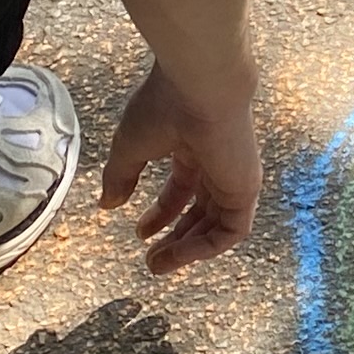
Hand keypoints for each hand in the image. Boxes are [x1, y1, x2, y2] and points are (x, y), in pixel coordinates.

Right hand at [98, 60, 261, 273]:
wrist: (200, 88)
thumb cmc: (163, 107)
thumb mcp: (130, 147)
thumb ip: (120, 176)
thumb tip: (107, 205)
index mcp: (193, 147)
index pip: (181, 188)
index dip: (161, 214)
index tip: (139, 233)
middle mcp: (216, 163)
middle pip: (201, 210)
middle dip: (176, 237)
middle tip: (152, 260)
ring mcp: (234, 177)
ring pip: (217, 225)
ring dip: (188, 250)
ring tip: (158, 265)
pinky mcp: (246, 189)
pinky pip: (231, 231)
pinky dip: (206, 248)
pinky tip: (178, 256)